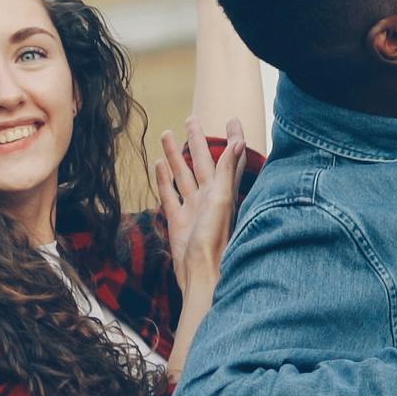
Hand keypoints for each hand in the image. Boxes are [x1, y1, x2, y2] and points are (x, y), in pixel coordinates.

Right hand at [150, 121, 244, 299]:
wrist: (201, 275)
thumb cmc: (215, 241)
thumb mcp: (220, 201)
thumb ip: (226, 172)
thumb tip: (237, 142)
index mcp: (223, 191)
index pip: (230, 158)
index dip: (233, 139)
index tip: (231, 119)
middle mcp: (209, 197)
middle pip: (202, 161)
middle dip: (198, 140)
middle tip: (191, 119)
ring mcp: (192, 209)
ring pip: (183, 174)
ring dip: (176, 155)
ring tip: (166, 133)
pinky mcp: (177, 221)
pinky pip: (169, 194)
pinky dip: (164, 179)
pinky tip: (159, 164)